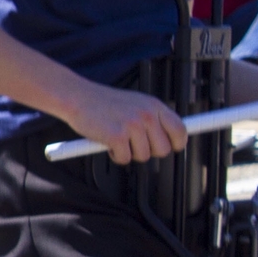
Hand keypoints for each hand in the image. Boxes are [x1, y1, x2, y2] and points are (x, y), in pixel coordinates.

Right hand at [60, 82, 185, 164]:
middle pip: (163, 149)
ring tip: (118, 140)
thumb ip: (153, 117)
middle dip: (149, 152)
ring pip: (143, 157)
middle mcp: (147, 115)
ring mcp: (133, 125)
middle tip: (134, 144)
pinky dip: (115, 156)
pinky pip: (124, 159)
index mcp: (154, 106)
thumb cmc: (103, 102)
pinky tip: (107, 143)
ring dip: (129, 153)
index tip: (170, 147)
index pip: (180, 130)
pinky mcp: (117, 136)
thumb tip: (168, 138)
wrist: (77, 97)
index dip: (176, 143)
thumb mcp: (136, 103)